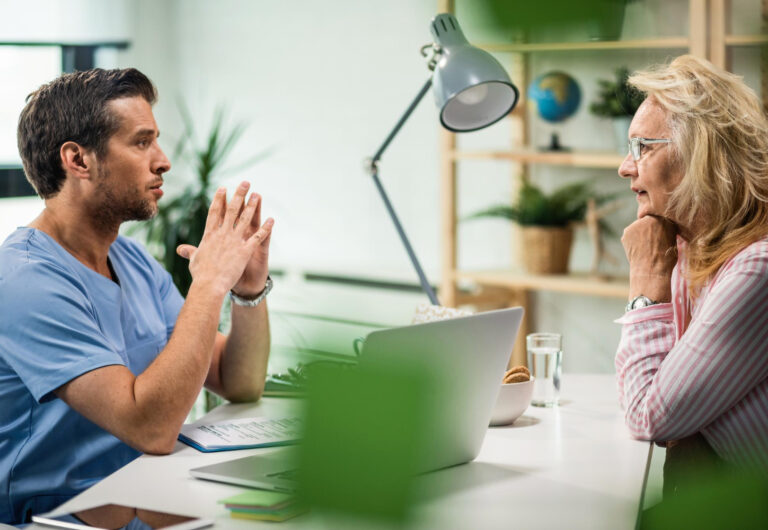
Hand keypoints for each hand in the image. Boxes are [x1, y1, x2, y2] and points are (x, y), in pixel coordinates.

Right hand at [176, 182, 273, 297]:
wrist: (209, 285)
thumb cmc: (200, 275)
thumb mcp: (194, 260)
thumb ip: (190, 252)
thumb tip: (180, 249)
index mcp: (210, 235)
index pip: (215, 212)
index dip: (219, 199)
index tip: (223, 188)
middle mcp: (222, 234)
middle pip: (231, 210)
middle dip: (239, 195)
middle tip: (245, 183)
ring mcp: (234, 241)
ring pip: (245, 219)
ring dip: (253, 206)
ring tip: (258, 195)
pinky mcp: (245, 251)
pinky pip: (258, 237)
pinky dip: (266, 228)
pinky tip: (272, 220)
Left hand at [621, 215, 677, 301]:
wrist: (651, 269)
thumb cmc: (666, 259)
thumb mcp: (673, 241)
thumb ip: (667, 229)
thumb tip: (663, 226)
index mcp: (665, 220)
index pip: (660, 218)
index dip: (658, 226)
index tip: (659, 234)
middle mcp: (650, 218)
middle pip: (647, 220)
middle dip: (648, 229)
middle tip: (651, 242)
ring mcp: (637, 224)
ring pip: (637, 227)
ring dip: (639, 233)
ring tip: (645, 247)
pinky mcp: (627, 231)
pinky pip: (629, 234)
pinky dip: (631, 240)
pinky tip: (637, 249)